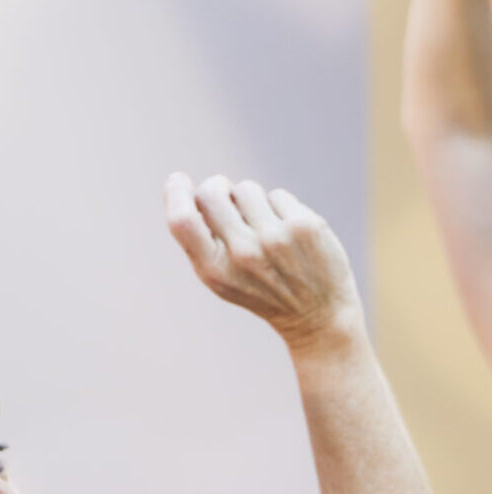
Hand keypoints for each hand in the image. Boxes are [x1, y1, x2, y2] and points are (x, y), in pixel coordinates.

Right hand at [164, 173, 361, 349]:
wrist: (317, 314)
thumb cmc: (259, 290)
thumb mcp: (220, 278)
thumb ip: (201, 242)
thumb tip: (192, 192)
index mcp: (214, 269)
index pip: (182, 221)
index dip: (175, 193)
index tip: (177, 179)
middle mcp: (243, 252)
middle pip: (211, 193)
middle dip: (215, 186)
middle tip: (224, 193)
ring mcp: (276, 237)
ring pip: (246, 188)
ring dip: (249, 198)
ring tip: (260, 223)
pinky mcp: (305, 225)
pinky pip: (276, 195)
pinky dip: (277, 207)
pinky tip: (286, 230)